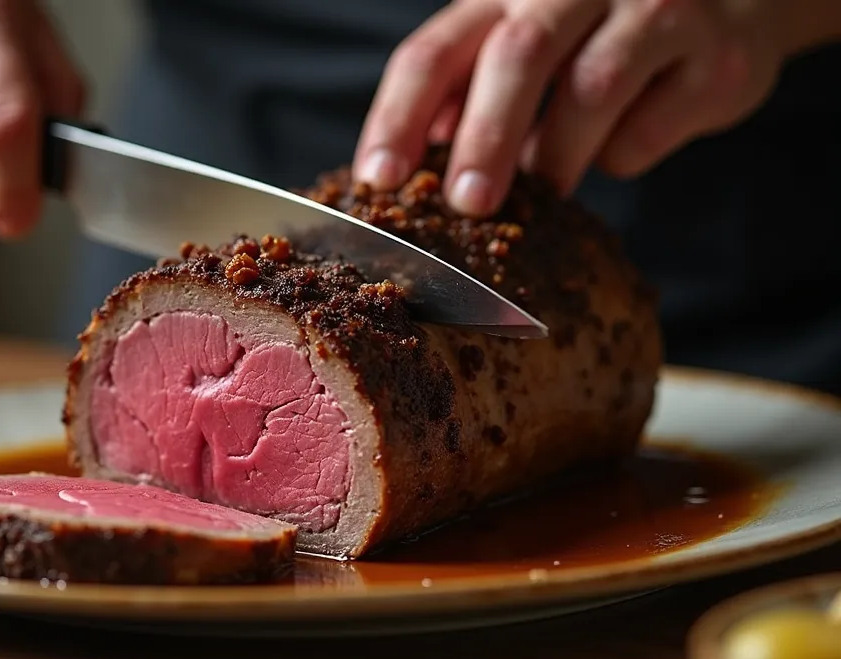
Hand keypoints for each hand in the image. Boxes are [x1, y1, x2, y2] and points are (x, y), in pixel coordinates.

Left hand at [354, 0, 804, 216]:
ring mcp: (657, 11)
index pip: (436, 49)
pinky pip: (651, 126)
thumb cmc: (598, 28)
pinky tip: (618, 146)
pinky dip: (623, 154)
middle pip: (517, 55)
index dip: (398, 115)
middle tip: (465, 204)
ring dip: (558, 155)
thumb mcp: (521, 41)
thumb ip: (464, 89)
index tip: (377, 177)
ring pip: (592, 88)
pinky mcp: (716, 58)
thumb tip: (401, 158)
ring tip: (543, 191)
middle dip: (483, 138)